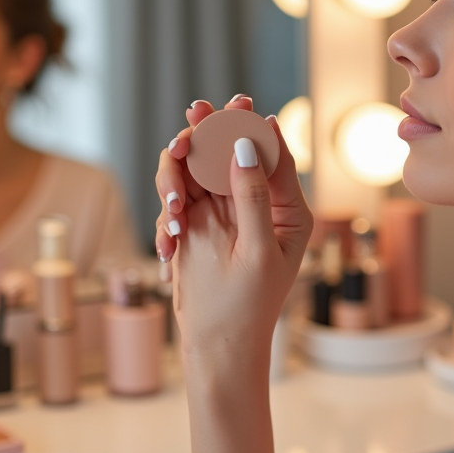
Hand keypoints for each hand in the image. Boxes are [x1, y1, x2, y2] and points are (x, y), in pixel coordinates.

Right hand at [155, 96, 313, 366]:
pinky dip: (166, 219)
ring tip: (171, 215)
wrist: (217, 349)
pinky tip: (168, 249)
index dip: (254, 126)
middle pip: (227, 152)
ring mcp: (222, 213)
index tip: (238, 103)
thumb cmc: (247, 308)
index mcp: (287, 210)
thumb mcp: (257, 251)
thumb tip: (245, 146)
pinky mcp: (194, 225)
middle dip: (204, 139)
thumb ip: (252, 197)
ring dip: (175, 183)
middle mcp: (254, 204)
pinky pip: (174, 201)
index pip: (273, 156)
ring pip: (194, 170)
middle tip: (186, 126)